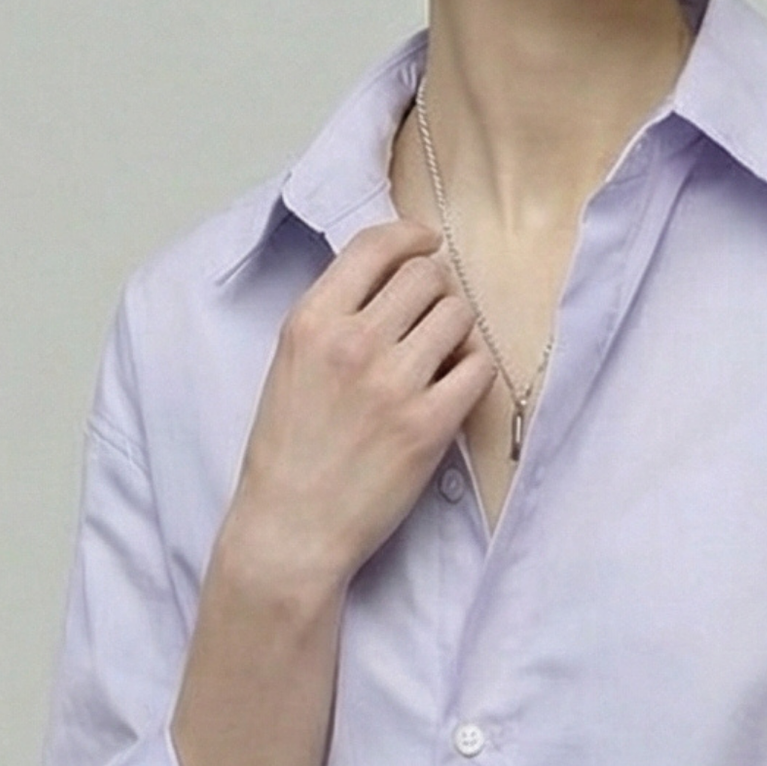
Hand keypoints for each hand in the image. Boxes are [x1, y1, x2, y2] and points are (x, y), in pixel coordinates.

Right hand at [224, 220, 496, 591]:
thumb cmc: (287, 451)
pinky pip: (480, 367)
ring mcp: (394, 383)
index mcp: (311, 321)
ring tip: (440, 356)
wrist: (291, 528)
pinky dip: (473, 369)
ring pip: (459, 315)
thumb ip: (334, 318)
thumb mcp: (290, 365)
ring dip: (457, 329)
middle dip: (436, 290)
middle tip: (430, 318)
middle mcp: (353, 343)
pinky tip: (454, 385)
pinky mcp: (429, 424)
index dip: (411, 237)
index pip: (375, 246)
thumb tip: (390, 279)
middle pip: (427, 276)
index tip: (427, 243)